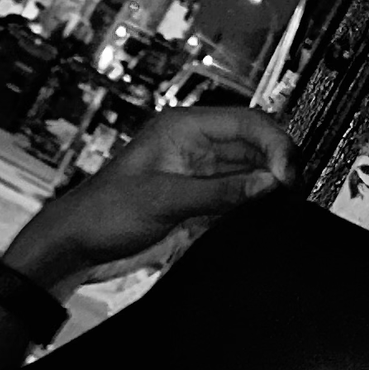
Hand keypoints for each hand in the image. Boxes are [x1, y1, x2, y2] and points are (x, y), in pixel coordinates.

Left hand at [14, 104, 291, 287]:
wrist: (76, 247)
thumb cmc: (102, 213)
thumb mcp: (165, 199)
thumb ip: (220, 192)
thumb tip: (267, 184)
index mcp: (184, 129)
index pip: (246, 122)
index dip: (274, 144)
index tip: (288, 173)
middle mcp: (194, 148)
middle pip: (253, 147)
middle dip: (275, 167)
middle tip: (292, 194)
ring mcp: (197, 176)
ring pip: (248, 175)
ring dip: (265, 190)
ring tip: (280, 209)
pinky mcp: (195, 204)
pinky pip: (235, 200)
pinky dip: (250, 209)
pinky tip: (260, 221)